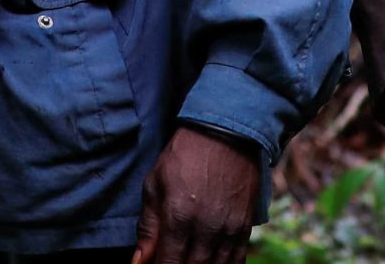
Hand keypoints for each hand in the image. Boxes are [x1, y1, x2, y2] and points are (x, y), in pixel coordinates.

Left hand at [131, 126, 261, 263]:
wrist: (225, 133)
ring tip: (189, 259)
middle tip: (172, 260)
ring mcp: (229, 230)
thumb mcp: (155, 183)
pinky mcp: (245, 227)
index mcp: (179, 218)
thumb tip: (140, 260)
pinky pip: (237, 261)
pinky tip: (211, 262)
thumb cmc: (183, 156)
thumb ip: (148, 226)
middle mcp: (206, 229)